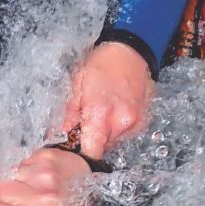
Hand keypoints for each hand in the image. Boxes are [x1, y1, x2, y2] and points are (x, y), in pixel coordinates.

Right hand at [0, 148, 92, 205]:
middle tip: (19, 202)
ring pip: (9, 175)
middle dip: (3, 197)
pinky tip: (42, 179)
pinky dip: (29, 170)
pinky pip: (23, 162)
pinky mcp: (49, 159)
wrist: (97, 200)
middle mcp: (41, 202)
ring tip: (35, 190)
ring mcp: (46, 178)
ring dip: (18, 182)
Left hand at [59, 41, 153, 158]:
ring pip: (114, 141)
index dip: (81, 154)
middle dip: (92, 139)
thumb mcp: (77, 84)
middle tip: (86, 122)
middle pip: (102, 147)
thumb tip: (62, 133)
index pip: (91, 152)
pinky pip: (126, 133)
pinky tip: (113, 110)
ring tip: (101, 112)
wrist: (130, 51)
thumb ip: (69, 114)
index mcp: (101, 115)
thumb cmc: (102, 64)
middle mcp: (120, 122)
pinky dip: (117, 127)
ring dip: (105, 133)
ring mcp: (134, 123)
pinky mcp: (142, 122)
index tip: (74, 150)